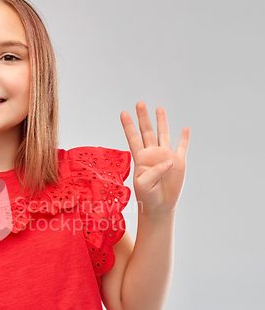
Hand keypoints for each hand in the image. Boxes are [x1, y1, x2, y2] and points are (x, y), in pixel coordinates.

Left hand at [120, 102, 189, 217]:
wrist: (159, 206)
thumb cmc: (147, 196)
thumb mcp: (144, 184)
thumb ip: (154, 172)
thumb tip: (168, 160)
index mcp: (141, 158)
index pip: (133, 138)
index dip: (128, 126)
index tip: (123, 113)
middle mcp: (152, 154)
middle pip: (147, 132)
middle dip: (143, 117)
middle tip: (139, 103)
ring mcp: (165, 156)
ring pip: (163, 135)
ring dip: (161, 122)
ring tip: (159, 109)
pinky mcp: (179, 162)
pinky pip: (182, 147)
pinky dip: (184, 138)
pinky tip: (185, 128)